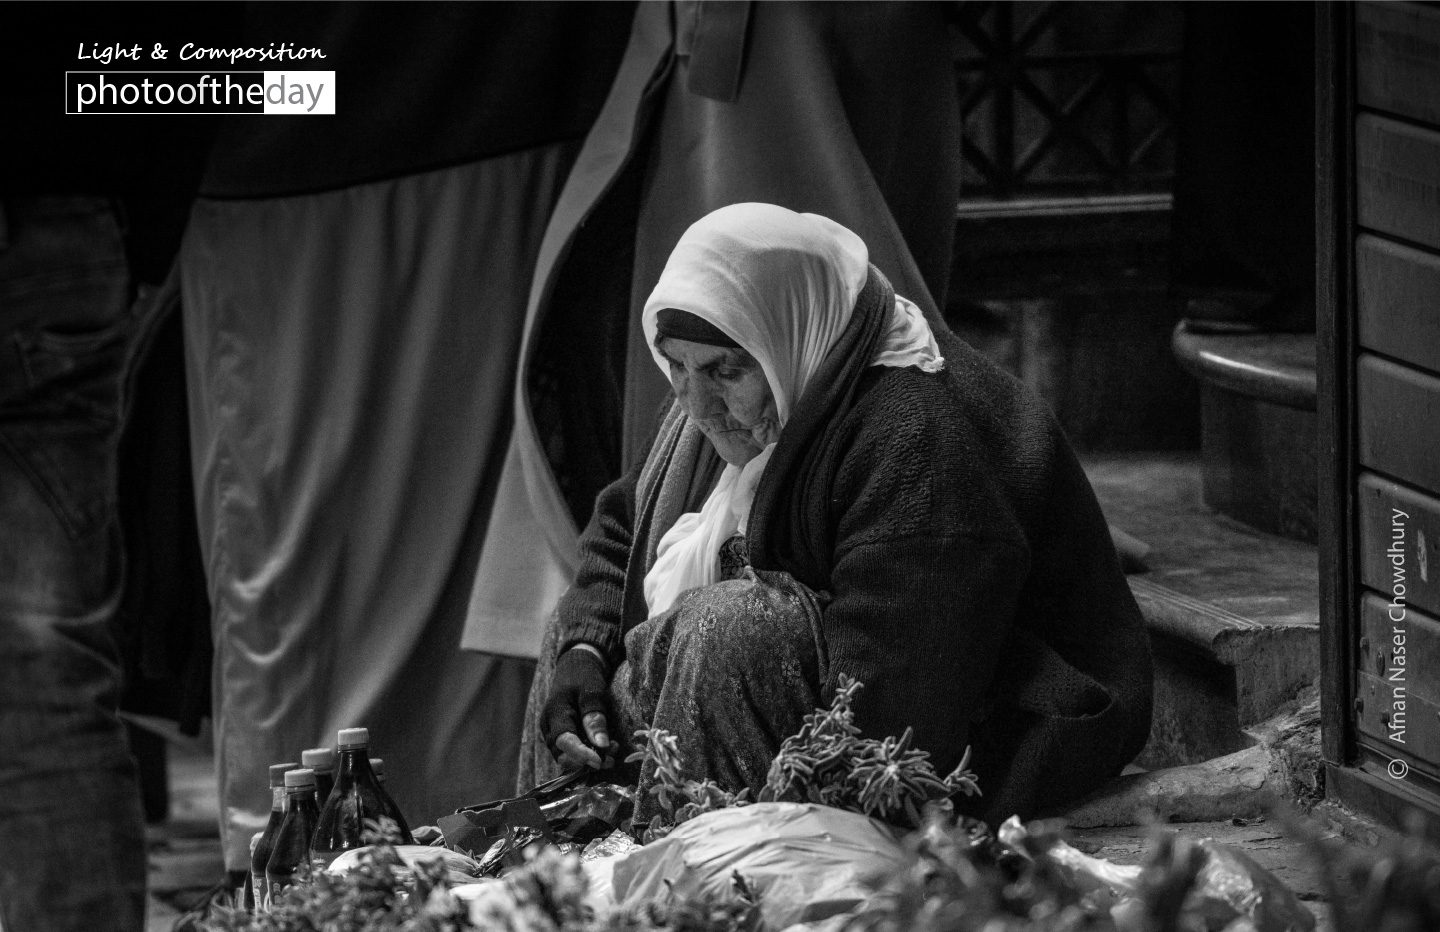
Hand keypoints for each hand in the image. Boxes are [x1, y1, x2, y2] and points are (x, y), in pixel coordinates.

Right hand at [542, 647, 612, 770]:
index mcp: (554, 713)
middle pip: (562, 754)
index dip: (581, 754)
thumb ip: (594, 718)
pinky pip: (570, 751)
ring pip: (566, 756)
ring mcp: (552, 732)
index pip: (564, 742)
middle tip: (611, 756)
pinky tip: (604, 748)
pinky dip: (587, 753)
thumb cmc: (584, 677)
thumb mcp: (593, 693)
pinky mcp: (560, 735)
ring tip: (611, 750)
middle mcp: (548, 726)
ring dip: (588, 758)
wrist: (575, 667)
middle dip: (586, 760)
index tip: (600, 761)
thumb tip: (601, 745)